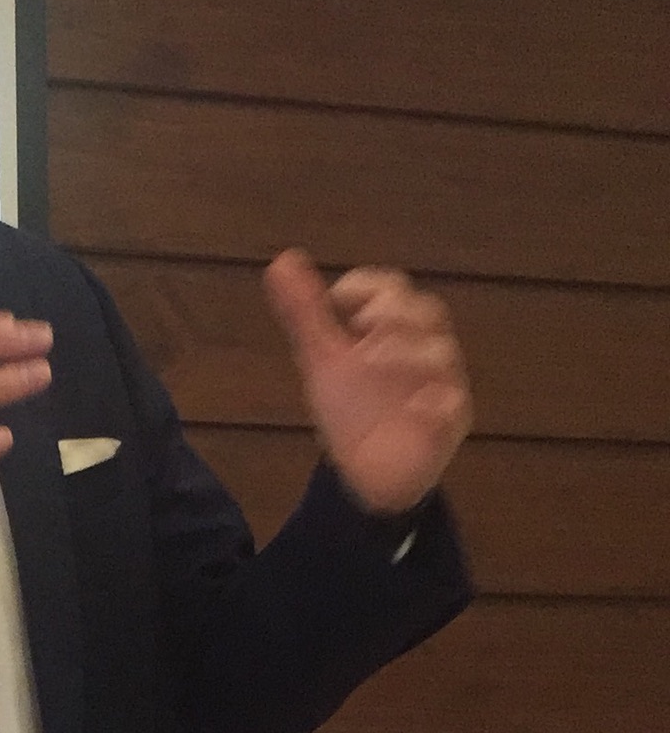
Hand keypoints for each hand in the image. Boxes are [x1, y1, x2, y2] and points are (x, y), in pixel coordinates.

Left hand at [262, 250, 472, 515]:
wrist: (368, 470)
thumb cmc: (353, 407)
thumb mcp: (322, 359)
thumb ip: (305, 313)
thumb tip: (281, 261)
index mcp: (394, 326)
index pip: (391, 287)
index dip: (366, 286)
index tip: (336, 299)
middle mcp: (424, 347)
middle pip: (426, 311)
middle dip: (393, 311)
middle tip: (362, 324)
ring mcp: (441, 384)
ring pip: (440, 353)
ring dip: (405, 351)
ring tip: (370, 361)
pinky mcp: (449, 421)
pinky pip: (450, 404)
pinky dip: (430, 402)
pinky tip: (407, 407)